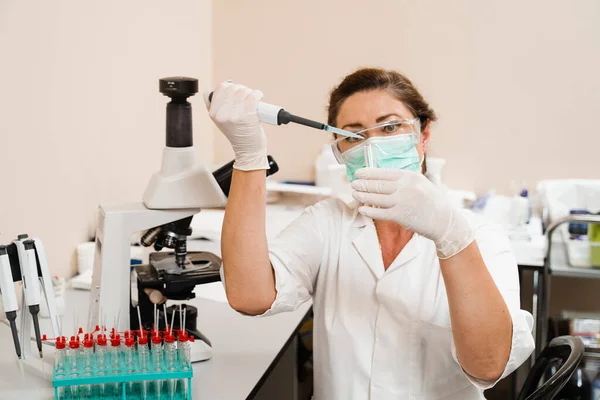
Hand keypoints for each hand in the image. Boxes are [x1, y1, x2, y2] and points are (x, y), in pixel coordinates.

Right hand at [205, 81, 268, 170]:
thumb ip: (216, 106)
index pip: (220, 88)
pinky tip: (259, 99)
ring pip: (243, 91)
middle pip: (233, 88)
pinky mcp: (247, 115)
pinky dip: (258, 95)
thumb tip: (218, 88)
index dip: (230, 88)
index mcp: (213, 113)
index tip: (236, 94)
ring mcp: (234, 114)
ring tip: (252, 102)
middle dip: (242, 90)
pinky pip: (253, 95)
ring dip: (251, 93)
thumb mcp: (220, 121)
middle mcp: (221, 113)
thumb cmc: (238, 134)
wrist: (248, 150)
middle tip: (246, 99)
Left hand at [351, 168, 474, 258]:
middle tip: (353, 183)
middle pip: (378, 184)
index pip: (384, 172)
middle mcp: (406, 187)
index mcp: (410, 176)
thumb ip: (403, 180)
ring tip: (354, 194)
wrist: (444, 220)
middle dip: (362, 183)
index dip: (368, 172)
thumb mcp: (420, 183)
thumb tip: (382, 177)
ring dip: (363, 195)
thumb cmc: (431, 201)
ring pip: (376, 197)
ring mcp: (403, 201)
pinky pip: (380, 212)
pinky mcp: (401, 216)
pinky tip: (362, 209)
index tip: (359, 173)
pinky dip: (369, 210)